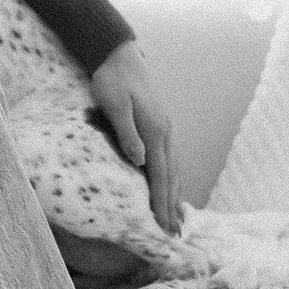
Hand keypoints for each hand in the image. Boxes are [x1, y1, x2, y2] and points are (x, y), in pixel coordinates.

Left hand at [88, 41, 179, 233]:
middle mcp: (165, 133)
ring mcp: (165, 129)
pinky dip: (172, 178)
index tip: (162, 224)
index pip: (159, 175)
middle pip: (172, 176)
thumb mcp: (115, 104)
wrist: (118, 55)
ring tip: (176, 218)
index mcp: (155, 131)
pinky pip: (170, 159)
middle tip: (173, 232)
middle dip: (172, 205)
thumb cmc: (112, 80)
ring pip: (174, 168)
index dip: (160, 201)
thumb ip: (126, 133)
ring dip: (175, 194)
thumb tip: (140, 161)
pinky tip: (171, 187)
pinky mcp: (159, 125)